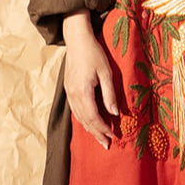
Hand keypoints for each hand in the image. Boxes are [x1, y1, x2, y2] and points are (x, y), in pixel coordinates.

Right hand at [63, 10, 118, 149]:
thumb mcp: (106, 72)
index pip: (93, 116)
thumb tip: (115, 113)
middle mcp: (73, 94)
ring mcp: (68, 92)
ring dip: (89, 128)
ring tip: (99, 137)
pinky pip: (75, 109)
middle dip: (96, 133)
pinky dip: (83, 119)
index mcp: (82, 91)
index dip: (102, 128)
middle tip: (106, 144)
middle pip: (84, 120)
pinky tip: (89, 123)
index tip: (112, 136)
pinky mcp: (68, 88)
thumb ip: (109, 94)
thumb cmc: (94, 53)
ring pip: (78, 116)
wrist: (76, 39)